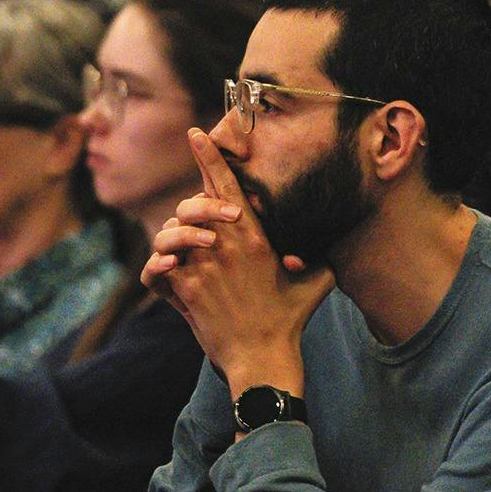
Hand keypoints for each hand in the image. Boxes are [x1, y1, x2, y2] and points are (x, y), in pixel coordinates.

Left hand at [142, 129, 333, 382]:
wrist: (261, 357)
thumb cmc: (288, 320)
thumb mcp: (316, 282)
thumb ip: (319, 255)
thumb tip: (329, 242)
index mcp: (256, 237)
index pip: (227, 186)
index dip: (209, 156)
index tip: (195, 134)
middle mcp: (226, 245)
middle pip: (195, 203)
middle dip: (193, 204)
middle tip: (199, 214)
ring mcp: (202, 265)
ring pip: (174, 230)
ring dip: (177, 235)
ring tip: (187, 249)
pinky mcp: (185, 286)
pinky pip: (161, 261)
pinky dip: (162, 262)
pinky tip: (171, 268)